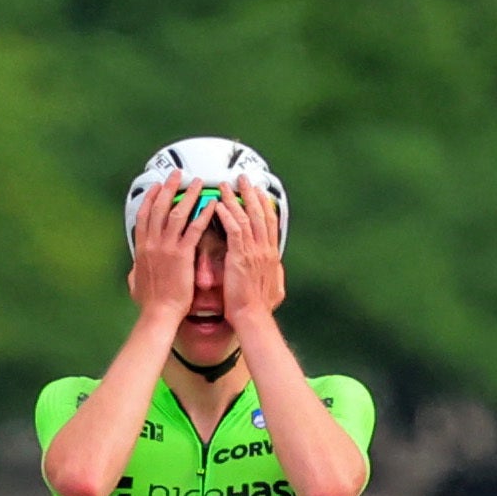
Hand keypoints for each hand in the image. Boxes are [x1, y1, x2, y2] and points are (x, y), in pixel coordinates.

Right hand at [127, 169, 206, 322]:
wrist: (159, 313)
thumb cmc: (150, 302)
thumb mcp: (135, 282)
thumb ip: (136, 271)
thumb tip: (133, 269)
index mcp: (141, 248)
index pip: (144, 215)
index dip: (151, 198)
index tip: (157, 186)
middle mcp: (152, 243)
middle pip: (159, 207)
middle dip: (169, 188)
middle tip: (177, 174)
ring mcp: (167, 247)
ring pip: (177, 212)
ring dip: (188, 194)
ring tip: (198, 182)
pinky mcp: (182, 254)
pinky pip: (194, 228)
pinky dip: (203, 213)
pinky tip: (212, 203)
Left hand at [216, 181, 285, 323]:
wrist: (253, 317)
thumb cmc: (259, 307)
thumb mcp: (275, 287)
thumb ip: (275, 272)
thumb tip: (277, 265)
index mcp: (271, 254)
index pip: (269, 222)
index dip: (264, 204)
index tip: (259, 191)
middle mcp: (265, 248)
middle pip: (260, 213)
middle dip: (251, 193)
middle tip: (243, 179)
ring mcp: (254, 251)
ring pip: (246, 217)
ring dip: (235, 199)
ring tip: (225, 185)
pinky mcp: (240, 257)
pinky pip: (234, 230)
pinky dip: (227, 215)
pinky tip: (219, 205)